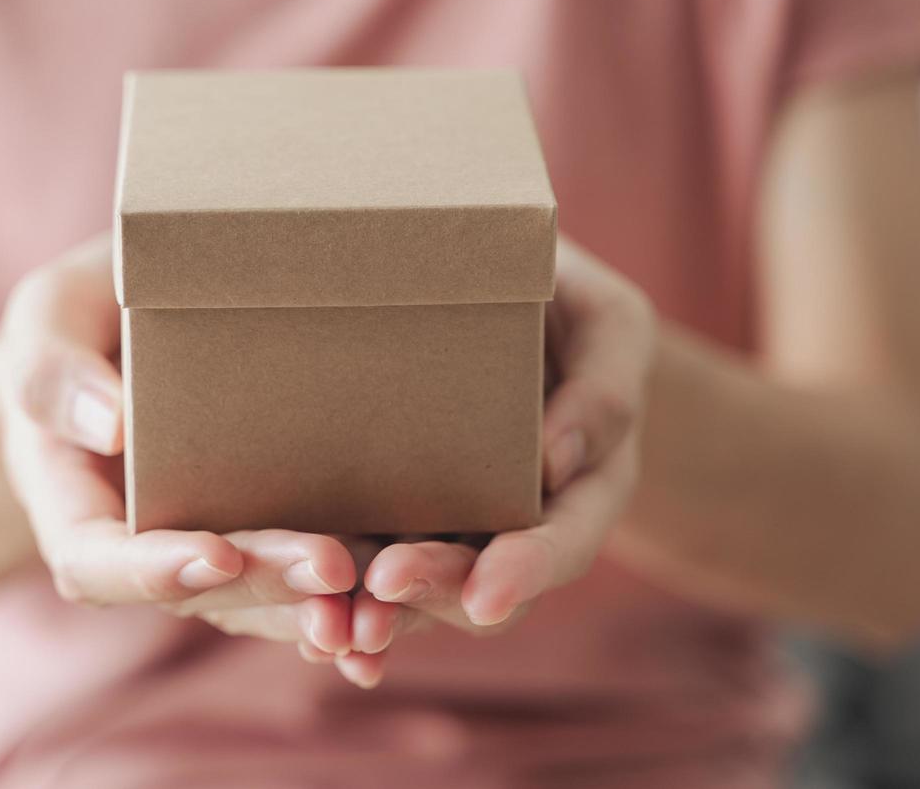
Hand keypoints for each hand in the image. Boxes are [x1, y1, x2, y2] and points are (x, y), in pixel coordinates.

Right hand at [0, 235, 365, 678]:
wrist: (134, 320)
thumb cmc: (83, 312)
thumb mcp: (48, 316)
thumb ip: (51, 368)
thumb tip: (109, 426)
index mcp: (74, 505)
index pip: (96, 563)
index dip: (152, 569)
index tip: (213, 553)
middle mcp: (145, 545)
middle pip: (200, 589)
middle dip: (265, 584)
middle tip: (331, 569)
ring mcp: (212, 544)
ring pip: (261, 601)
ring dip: (317, 608)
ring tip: (376, 605)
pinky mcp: (271, 532)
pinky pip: (305, 582)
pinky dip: (350, 602)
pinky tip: (398, 613)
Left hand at [355, 238, 653, 655]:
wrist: (509, 291)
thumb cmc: (570, 298)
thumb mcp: (609, 323)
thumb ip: (603, 385)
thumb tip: (556, 460)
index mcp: (585, 484)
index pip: (566, 541)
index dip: (530, 570)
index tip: (490, 593)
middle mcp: (518, 522)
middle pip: (483, 583)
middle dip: (437, 590)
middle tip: (388, 582)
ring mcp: (451, 524)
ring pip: (420, 591)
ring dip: (381, 612)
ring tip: (337, 625)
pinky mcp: (391, 510)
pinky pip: (367, 565)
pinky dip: (343, 601)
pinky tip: (310, 626)